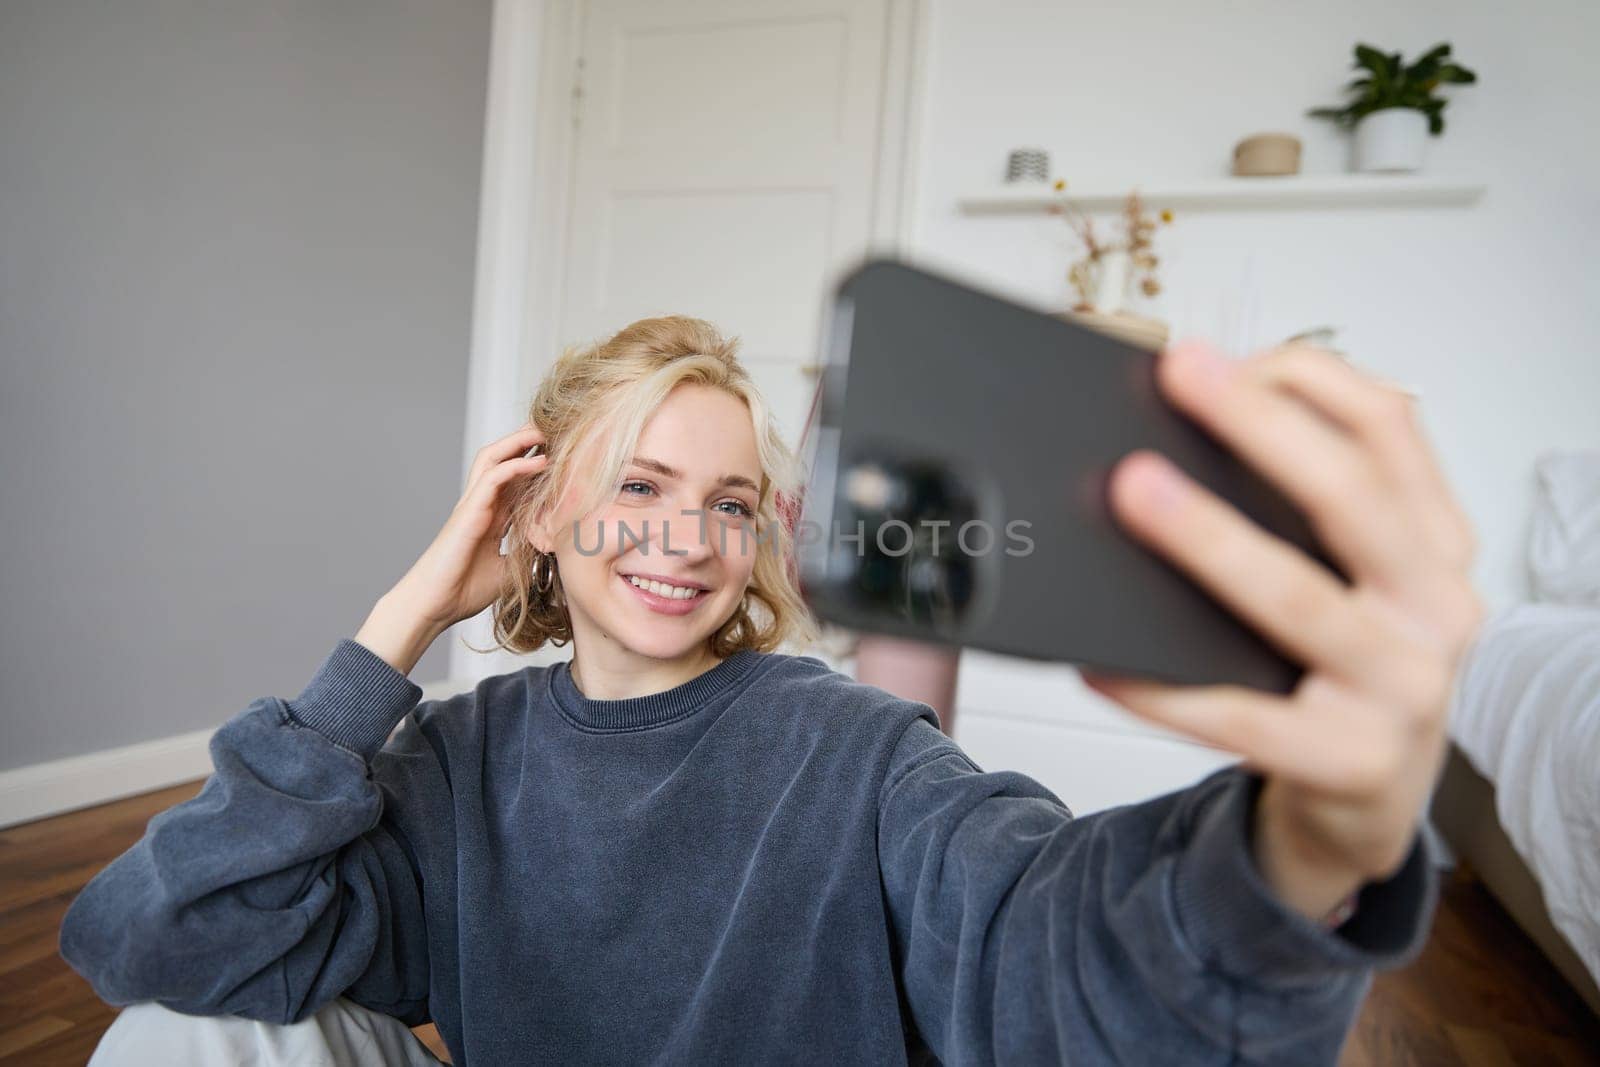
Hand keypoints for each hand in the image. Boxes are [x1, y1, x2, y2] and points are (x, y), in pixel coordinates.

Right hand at [389, 421, 549, 630]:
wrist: (435, 605)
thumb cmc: (464, 590)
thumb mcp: (509, 570)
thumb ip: (528, 555)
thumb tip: (557, 553)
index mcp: (491, 515)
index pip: (515, 477)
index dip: (537, 461)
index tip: (565, 451)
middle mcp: (481, 504)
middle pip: (502, 457)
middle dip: (527, 439)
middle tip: (556, 427)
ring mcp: (472, 504)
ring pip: (493, 457)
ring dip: (520, 441)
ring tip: (547, 431)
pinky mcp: (468, 512)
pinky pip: (492, 478)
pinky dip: (516, 465)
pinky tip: (540, 461)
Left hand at [1079, 339, 1486, 920]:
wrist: (1369, 798)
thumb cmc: (1346, 666)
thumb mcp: (1355, 575)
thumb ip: (1301, 507)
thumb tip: (1178, 439)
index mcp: (1435, 542)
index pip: (1391, 428)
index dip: (1308, 380)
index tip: (1220, 354)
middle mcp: (1434, 607)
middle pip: (1350, 497)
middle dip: (1260, 427)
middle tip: (1179, 376)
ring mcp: (1401, 689)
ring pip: (1297, 600)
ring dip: (1210, 539)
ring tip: (1133, 491)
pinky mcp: (1349, 761)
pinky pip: (1238, 717)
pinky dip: (1162, 686)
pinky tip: (1102, 661)